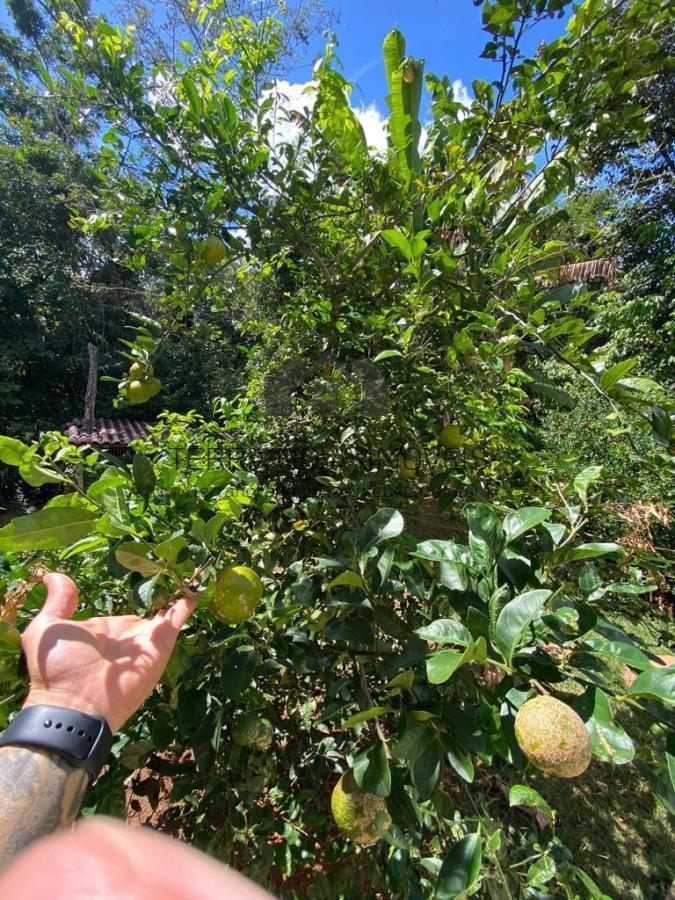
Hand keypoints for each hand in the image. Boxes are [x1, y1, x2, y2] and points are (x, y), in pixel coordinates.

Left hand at [21, 573, 194, 732]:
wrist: (77, 702)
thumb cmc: (58, 668)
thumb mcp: (47, 629)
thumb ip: (57, 601)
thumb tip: (54, 575)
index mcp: (101, 629)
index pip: (119, 604)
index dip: (131, 585)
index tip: (139, 560)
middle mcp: (126, 634)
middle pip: (147, 606)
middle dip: (160, 585)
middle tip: (170, 559)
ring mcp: (145, 639)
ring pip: (166, 610)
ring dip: (177, 590)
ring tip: (189, 564)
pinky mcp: (160, 644)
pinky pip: (176, 620)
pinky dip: (188, 603)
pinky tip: (196, 583)